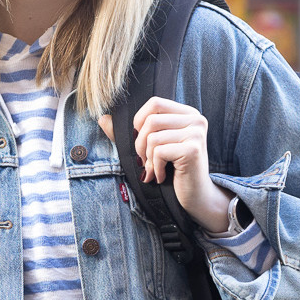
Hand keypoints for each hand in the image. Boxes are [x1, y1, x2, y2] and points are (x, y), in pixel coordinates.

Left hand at [131, 97, 231, 232]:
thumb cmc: (173, 170)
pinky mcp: (193, 149)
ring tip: (153, 169)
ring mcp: (196, 133)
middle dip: (140, 145)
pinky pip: (159, 152)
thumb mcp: (152, 147)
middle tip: (145, 161)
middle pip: (151, 120)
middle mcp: (196, 119)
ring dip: (148, 159)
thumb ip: (130, 133)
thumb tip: (102, 118)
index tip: (141, 142)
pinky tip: (161, 176)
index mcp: (187, 113)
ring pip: (153, 138)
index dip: (139, 121)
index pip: (154, 103)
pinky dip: (155, 168)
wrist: (196, 196)